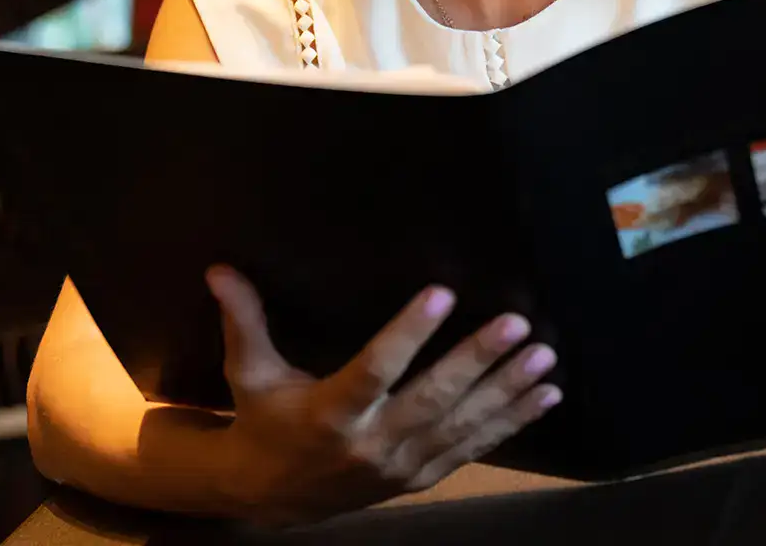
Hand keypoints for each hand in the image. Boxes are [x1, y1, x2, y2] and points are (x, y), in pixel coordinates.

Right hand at [204, 266, 560, 523]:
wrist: (271, 496)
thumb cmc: (263, 421)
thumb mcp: (250, 373)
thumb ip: (244, 321)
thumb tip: (220, 269)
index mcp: (330, 412)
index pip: (375, 369)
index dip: (408, 334)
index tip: (442, 294)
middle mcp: (371, 442)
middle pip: (432, 399)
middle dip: (477, 361)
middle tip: (516, 325)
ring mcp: (401, 465)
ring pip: (461, 426)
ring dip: (507, 392)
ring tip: (543, 357)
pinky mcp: (422, 478)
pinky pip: (472, 449)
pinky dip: (511, 423)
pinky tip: (545, 396)